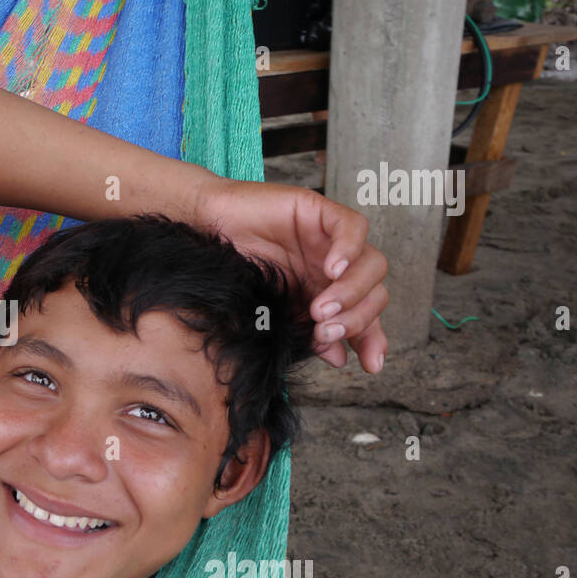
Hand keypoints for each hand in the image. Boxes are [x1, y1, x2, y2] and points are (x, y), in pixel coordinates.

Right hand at [190, 178, 389, 372]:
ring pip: (372, 264)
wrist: (201, 236)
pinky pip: (352, 228)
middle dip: (357, 319)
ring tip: (321, 309)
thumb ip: (305, 334)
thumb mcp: (272, 314)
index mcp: (326, 293)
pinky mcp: (320, 212)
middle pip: (375, 293)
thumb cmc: (230, 273)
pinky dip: (349, 250)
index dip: (373, 339)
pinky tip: (332, 270)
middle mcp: (334, 269)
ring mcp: (330, 241)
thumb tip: (338, 358)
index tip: (370, 365)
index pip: (364, 315)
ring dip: (352, 292)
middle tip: (326, 332)